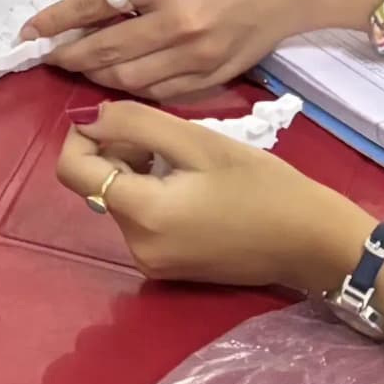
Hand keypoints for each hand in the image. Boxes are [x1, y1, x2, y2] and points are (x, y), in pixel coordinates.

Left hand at [19, 0, 383, 96]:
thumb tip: (97, 9)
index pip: (91, 7)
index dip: (54, 23)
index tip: (30, 33)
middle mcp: (175, 23)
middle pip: (105, 51)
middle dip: (70, 56)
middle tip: (50, 56)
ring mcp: (196, 56)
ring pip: (129, 80)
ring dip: (98, 78)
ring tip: (82, 71)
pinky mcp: (214, 76)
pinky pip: (162, 94)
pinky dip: (136, 91)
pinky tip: (122, 83)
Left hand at [55, 101, 370, 295]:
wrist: (312, 242)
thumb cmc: (263, 187)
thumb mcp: (199, 142)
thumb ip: (136, 124)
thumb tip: (87, 117)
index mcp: (141, 214)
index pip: (72, 170)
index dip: (82, 135)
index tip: (119, 117)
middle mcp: (135, 246)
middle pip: (97, 184)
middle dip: (118, 150)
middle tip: (168, 136)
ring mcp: (151, 262)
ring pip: (119, 198)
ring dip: (137, 170)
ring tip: (186, 159)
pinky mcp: (167, 267)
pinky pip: (141, 219)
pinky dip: (152, 193)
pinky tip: (193, 184)